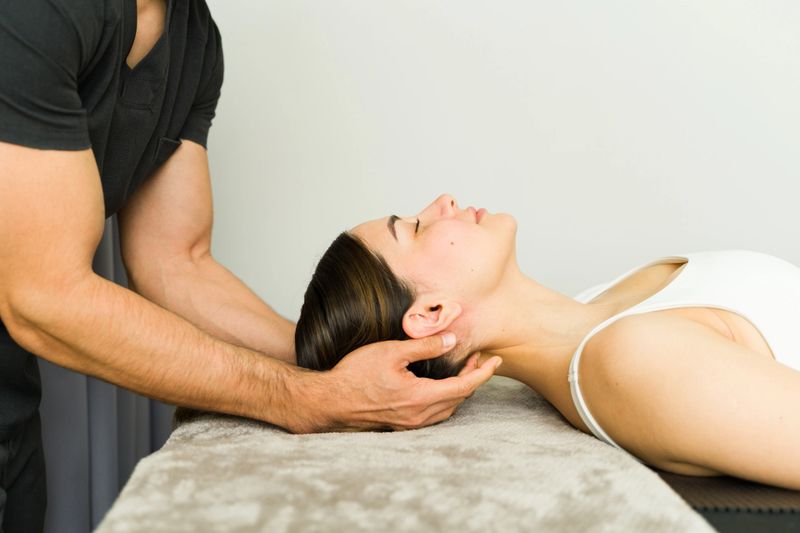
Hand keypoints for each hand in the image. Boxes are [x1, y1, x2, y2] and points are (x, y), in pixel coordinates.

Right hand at [306, 333, 501, 431]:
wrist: (329, 401)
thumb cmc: (355, 374)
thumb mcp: (391, 352)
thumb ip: (424, 346)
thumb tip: (451, 339)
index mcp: (421, 397)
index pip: (465, 387)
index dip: (483, 373)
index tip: (495, 360)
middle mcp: (419, 415)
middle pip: (459, 399)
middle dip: (474, 379)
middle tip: (478, 358)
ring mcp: (410, 424)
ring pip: (447, 409)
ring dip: (460, 390)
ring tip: (462, 370)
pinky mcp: (401, 425)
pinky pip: (433, 415)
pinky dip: (445, 399)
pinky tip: (439, 387)